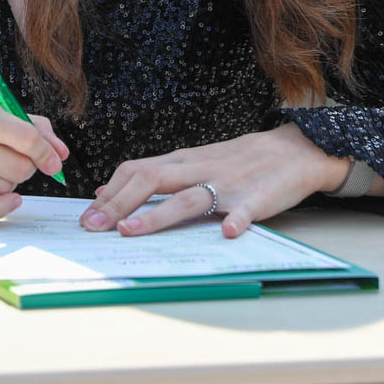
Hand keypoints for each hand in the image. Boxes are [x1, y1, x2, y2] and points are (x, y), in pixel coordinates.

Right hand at [0, 96, 68, 218]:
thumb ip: (16, 122)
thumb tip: (57, 146)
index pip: (23, 134)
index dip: (47, 151)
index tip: (56, 161)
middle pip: (16, 166)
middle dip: (26, 170)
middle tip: (17, 167)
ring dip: (7, 187)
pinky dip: (0, 208)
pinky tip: (8, 203)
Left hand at [82, 123, 345, 239]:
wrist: (294, 150)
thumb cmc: (239, 161)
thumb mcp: (194, 162)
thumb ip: (158, 176)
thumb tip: (110, 192)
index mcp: (183, 162)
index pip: (137, 170)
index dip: (110, 193)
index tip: (88, 216)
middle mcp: (199, 170)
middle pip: (152, 180)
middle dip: (118, 204)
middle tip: (93, 228)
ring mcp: (229, 184)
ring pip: (188, 197)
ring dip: (157, 215)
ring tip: (131, 230)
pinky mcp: (258, 198)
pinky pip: (247, 209)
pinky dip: (237, 220)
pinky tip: (229, 233)